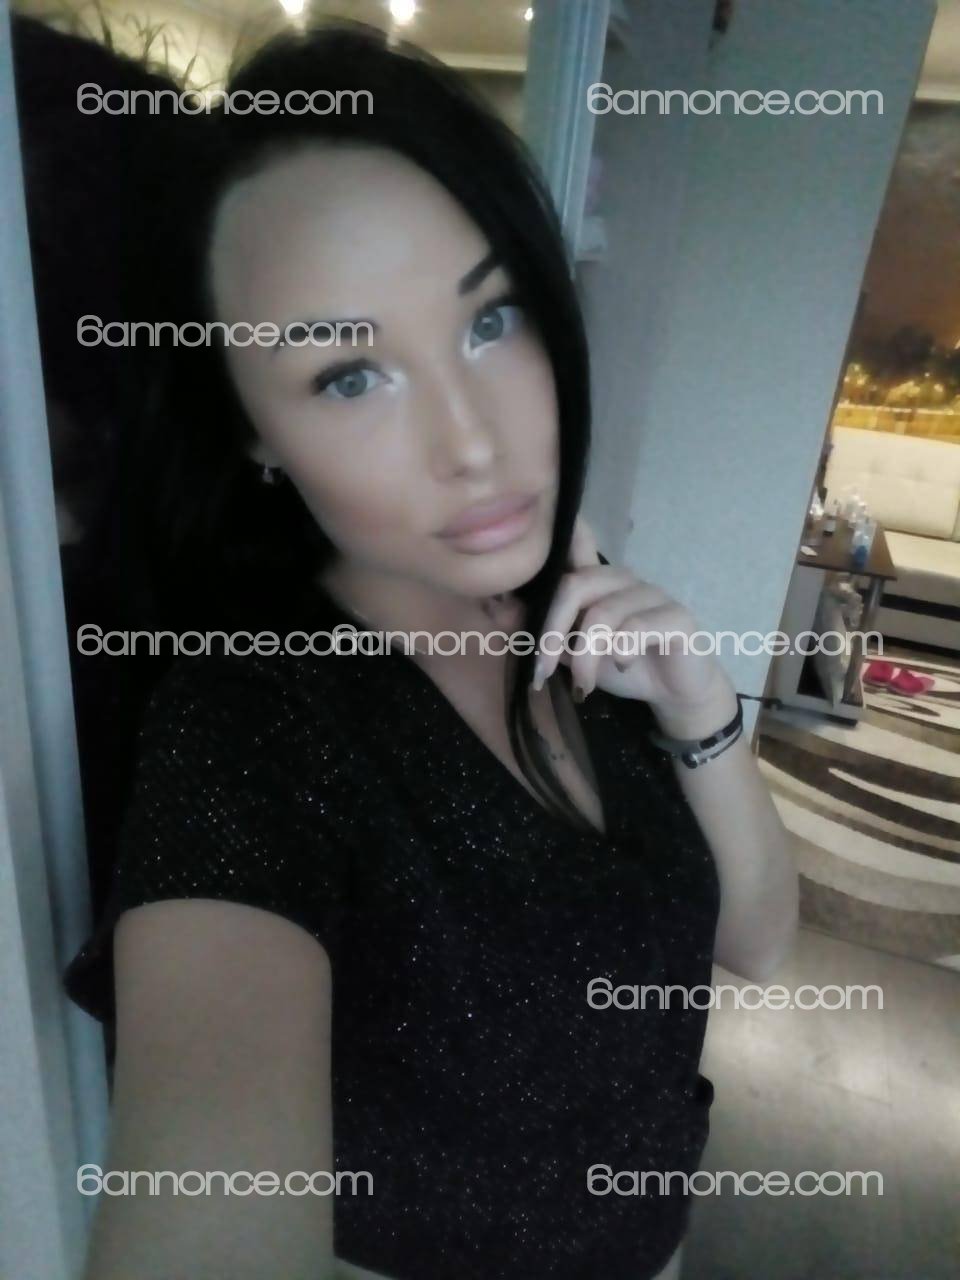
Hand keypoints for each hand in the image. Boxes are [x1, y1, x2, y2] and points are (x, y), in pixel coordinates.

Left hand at [532, 515, 736, 731]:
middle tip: (542, 672)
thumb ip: (540, 631)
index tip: (539, 531)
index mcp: (596, 581)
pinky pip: (637, 627)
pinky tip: (621, 666)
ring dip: (585, 656)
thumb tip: (496, 607)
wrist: (672, 693)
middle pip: (575, 585)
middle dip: (551, 632)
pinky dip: (620, 652)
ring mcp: (652, 594)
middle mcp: (623, 579)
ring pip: (603, 614)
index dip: (561, 531)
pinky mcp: (677, 616)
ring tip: (583, 685)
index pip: (578, 543)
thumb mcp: (570, 654)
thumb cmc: (620, 667)